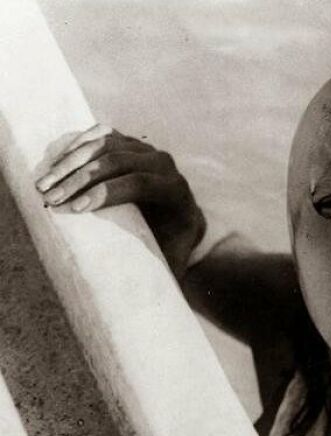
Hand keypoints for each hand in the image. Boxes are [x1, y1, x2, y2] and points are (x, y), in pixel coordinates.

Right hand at [36, 123, 204, 278]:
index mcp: (176, 190)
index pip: (140, 183)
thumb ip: (165, 273)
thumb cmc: (173, 247)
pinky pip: (99, 136)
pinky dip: (75, 148)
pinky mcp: (128, 142)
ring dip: (70, 163)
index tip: (77, 208)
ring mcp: (145, 150)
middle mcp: (163, 164)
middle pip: (117, 162)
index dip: (107, 193)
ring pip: (104, 145)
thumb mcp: (174, 261)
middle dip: (81, 179)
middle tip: (52, 198)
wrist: (181, 221)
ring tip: (45, 184)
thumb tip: (148, 299)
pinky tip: (55, 164)